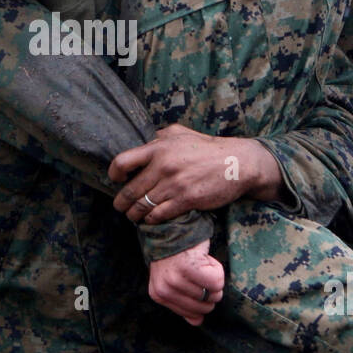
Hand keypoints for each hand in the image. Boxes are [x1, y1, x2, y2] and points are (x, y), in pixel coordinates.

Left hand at [108, 123, 281, 223]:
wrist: (237, 163)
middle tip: (120, 206)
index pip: (123, 162)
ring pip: (142, 206)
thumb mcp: (181, 133)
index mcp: (159, 148)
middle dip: (121, 202)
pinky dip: (152, 219)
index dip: (114, 174)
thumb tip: (144, 141)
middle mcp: (163, 166)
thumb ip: (160, 137)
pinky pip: (159, 215)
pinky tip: (151, 219)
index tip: (116, 180)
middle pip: (130, 190)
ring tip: (133, 216)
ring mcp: (174, 185)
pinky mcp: (186, 200)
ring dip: (134, 214)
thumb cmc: (208, 148)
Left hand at [147, 240, 223, 324]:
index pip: (193, 315)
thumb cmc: (177, 253)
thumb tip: (197, 322)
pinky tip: (205, 259)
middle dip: (210, 291)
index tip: (195, 281)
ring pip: (213, 294)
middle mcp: (164, 290)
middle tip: (200, 271)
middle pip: (205, 307)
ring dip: (214, 277)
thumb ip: (185, 303)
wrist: (173, 224)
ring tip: (200, 263)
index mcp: (159, 295)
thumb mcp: (176, 281)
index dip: (202, 298)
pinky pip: (217, 281)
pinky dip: (217, 270)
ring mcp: (176, 279)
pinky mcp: (189, 268)